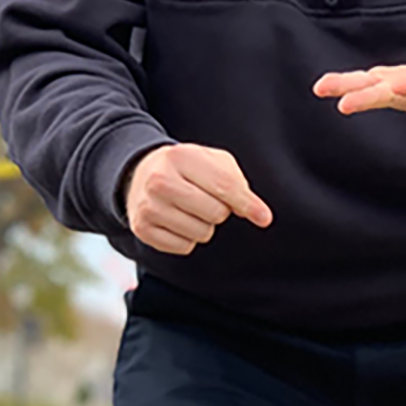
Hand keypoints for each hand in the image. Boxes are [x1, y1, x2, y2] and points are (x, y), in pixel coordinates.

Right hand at [123, 144, 273, 255]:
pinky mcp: (142, 229)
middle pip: (216, 213)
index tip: (264, 218)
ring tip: (190, 209)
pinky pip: (185, 247)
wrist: (140, 174)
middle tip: (207, 200)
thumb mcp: (213, 162)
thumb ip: (238, 185)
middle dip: (220, 210)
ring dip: (204, 225)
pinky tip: (177, 221)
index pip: (225, 186)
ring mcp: (148, 206)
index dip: (248, 204)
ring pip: (202, 233)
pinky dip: (188, 238)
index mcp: (181, 157)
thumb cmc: (187, 169)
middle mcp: (160, 181)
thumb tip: (260, 216)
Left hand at [314, 26, 405, 125]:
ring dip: (346, 89)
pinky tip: (323, 86)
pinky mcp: (388, 85)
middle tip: (346, 104)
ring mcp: (398, 90)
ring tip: (322, 88)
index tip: (397, 87)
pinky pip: (363, 84)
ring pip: (370, 89)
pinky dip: (345, 84)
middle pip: (389, 94)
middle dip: (368, 98)